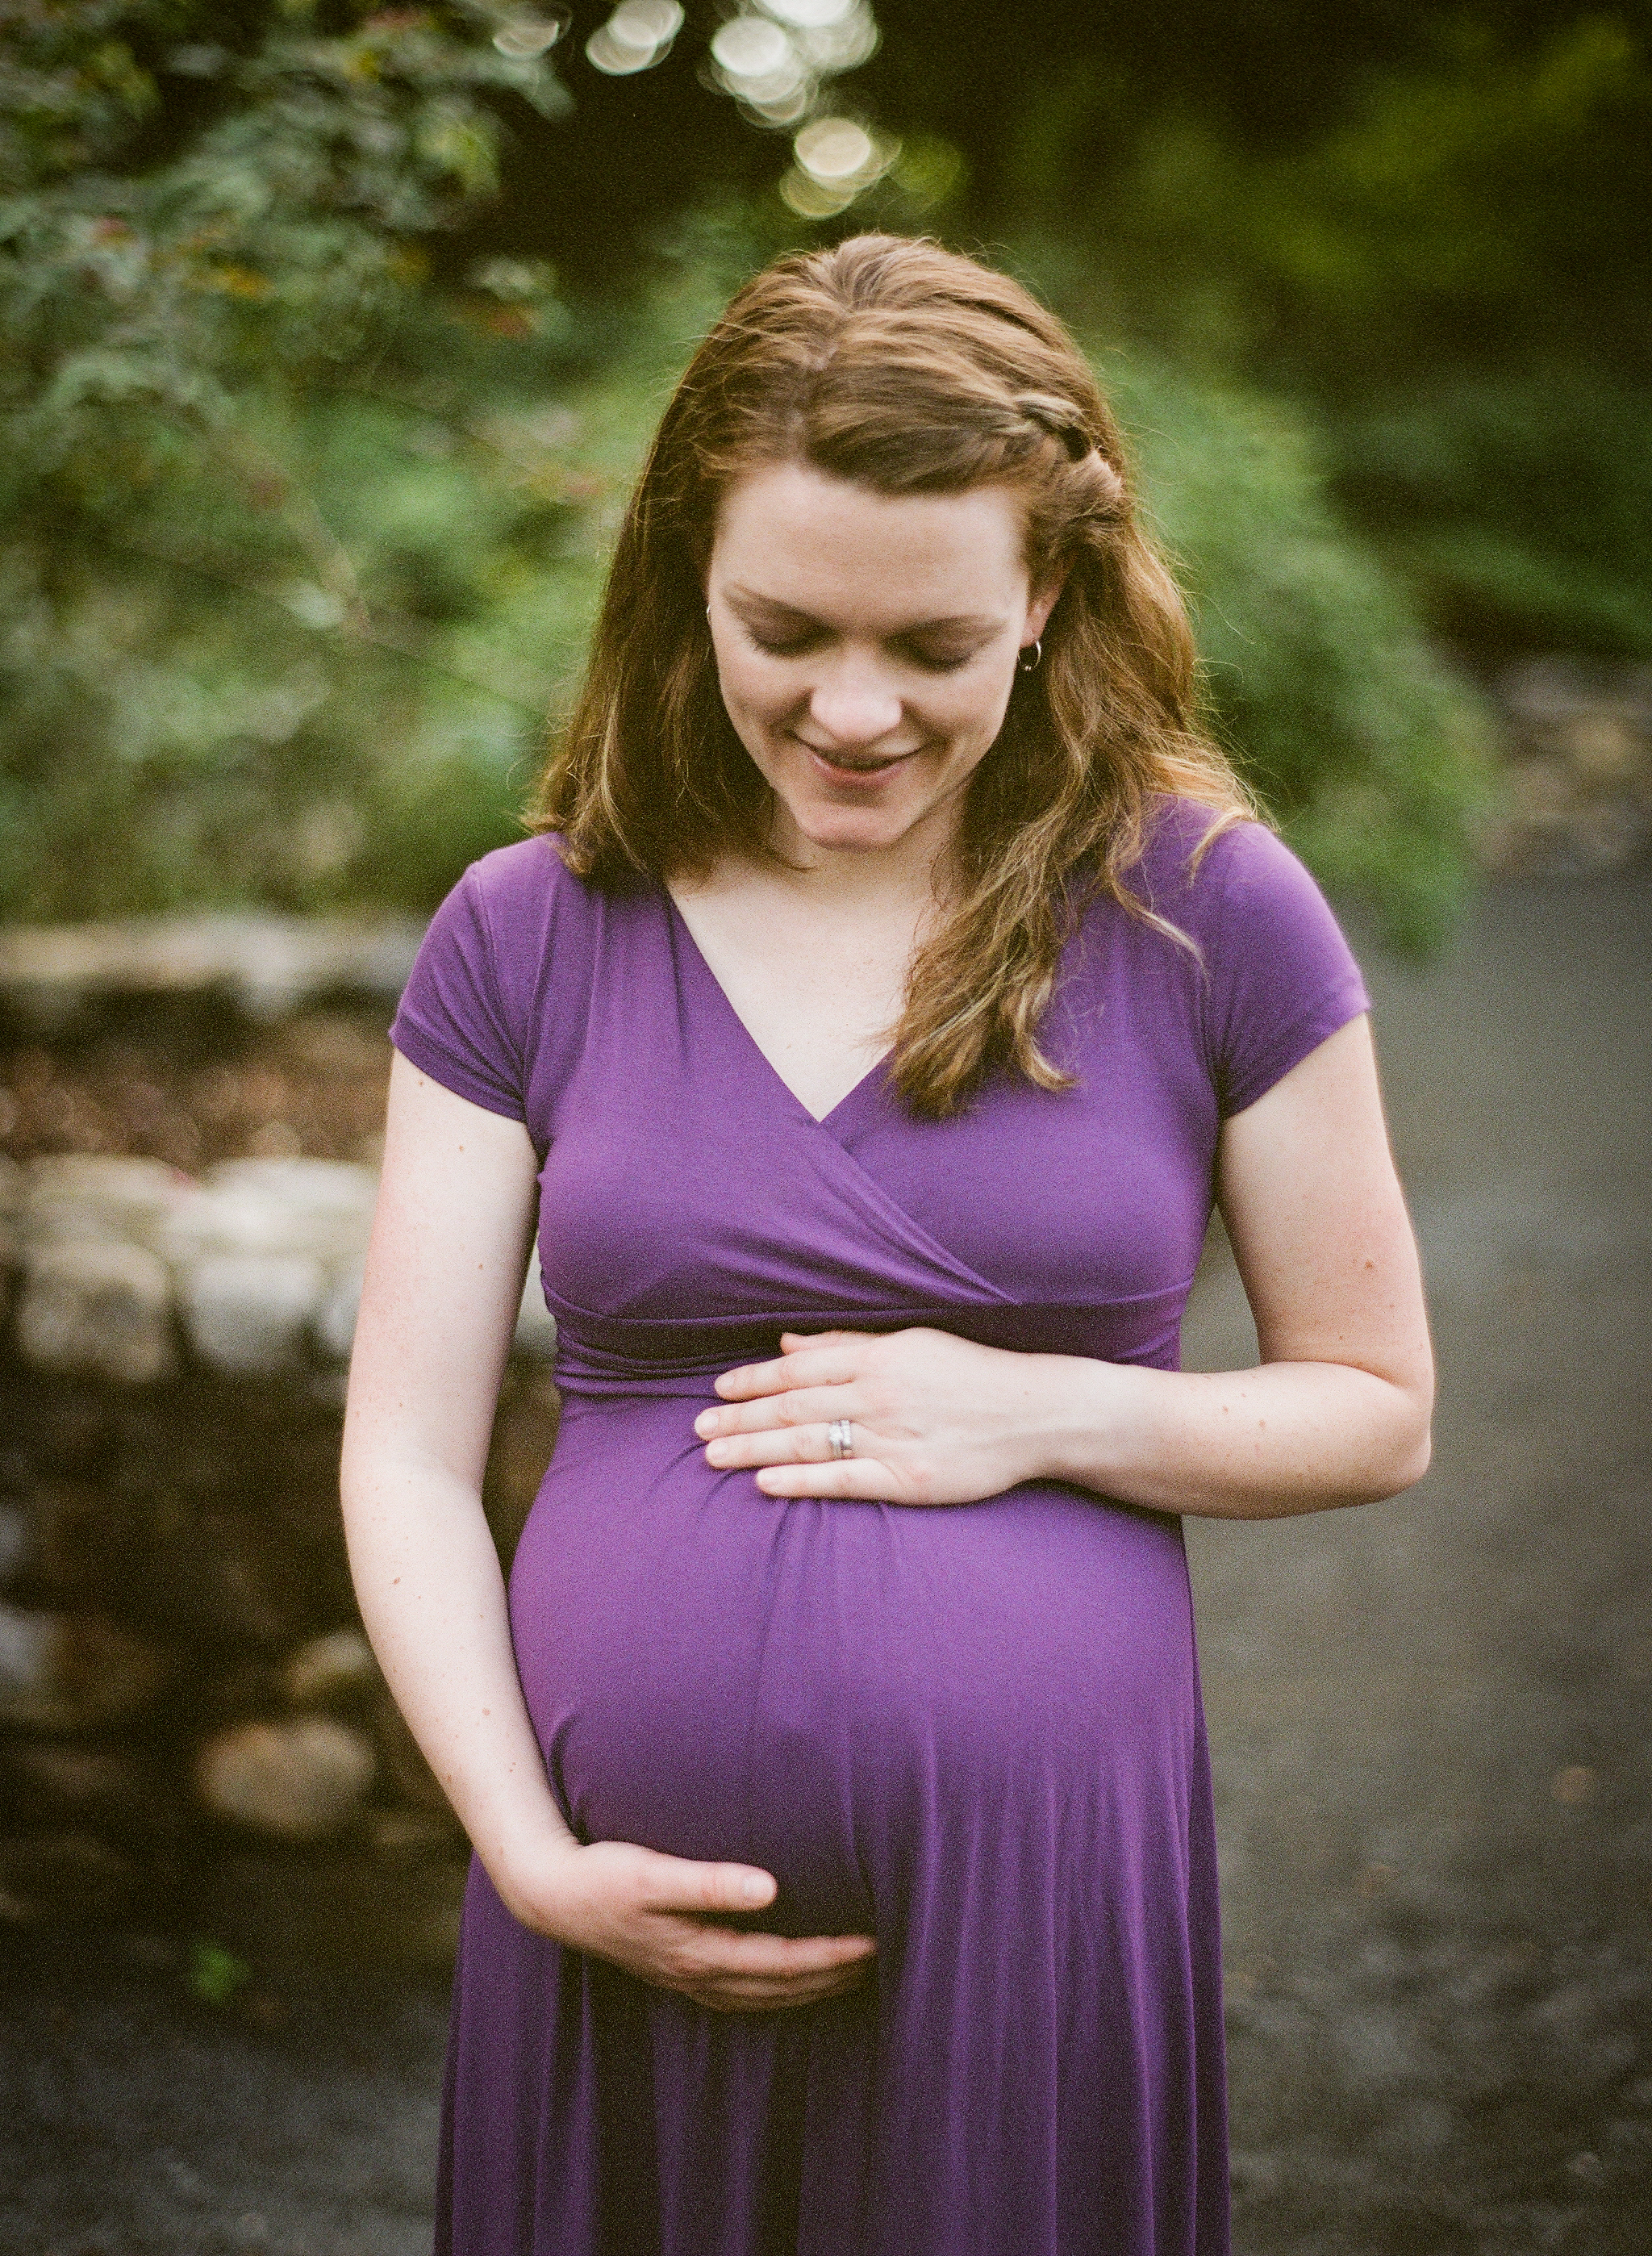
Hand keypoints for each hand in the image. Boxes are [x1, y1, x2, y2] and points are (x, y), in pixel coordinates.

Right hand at [502, 1835, 876, 2013]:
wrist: (552, 1896)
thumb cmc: (604, 1875)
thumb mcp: (654, 1874)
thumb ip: (711, 1881)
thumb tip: (770, 1888)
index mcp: (700, 1952)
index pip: (784, 1963)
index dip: (832, 1956)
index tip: (874, 1940)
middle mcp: (700, 1974)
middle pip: (784, 1987)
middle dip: (836, 1975)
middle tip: (887, 1957)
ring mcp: (688, 1979)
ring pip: (767, 1997)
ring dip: (814, 1988)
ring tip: (856, 1972)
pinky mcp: (678, 1970)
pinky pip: (744, 1994)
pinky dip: (780, 1991)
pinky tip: (792, 1981)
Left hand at [696, 1327, 1069, 1504]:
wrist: (1036, 1413)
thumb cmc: (973, 1375)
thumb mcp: (913, 1343)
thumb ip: (849, 1344)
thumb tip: (788, 1343)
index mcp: (878, 1357)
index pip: (799, 1367)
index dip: (754, 1379)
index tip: (719, 1390)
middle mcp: (878, 1393)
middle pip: (793, 1405)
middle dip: (740, 1417)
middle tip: (697, 1428)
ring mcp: (892, 1436)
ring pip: (808, 1441)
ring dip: (755, 1448)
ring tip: (713, 1455)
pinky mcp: (908, 1476)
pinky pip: (843, 1479)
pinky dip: (801, 1481)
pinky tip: (765, 1483)